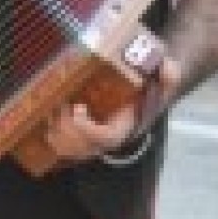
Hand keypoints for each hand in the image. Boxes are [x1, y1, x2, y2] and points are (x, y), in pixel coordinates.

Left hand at [40, 54, 181, 164]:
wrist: (141, 94)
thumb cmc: (150, 87)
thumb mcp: (164, 79)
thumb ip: (169, 74)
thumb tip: (168, 68)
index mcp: (124, 129)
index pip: (104, 138)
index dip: (86, 128)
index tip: (78, 107)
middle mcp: (107, 142)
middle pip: (80, 148)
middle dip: (65, 129)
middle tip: (59, 104)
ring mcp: (92, 144)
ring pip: (67, 150)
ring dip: (55, 132)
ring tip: (52, 109)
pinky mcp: (79, 141)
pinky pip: (61, 148)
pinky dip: (51, 135)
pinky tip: (48, 116)